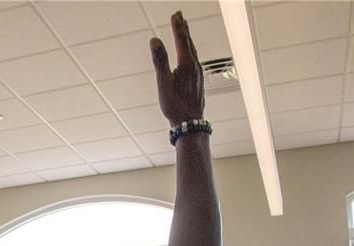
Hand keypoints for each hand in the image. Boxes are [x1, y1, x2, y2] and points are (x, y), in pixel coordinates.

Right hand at [150, 12, 203, 126]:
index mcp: (186, 64)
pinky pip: (194, 59)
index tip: (175, 15)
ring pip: (193, 51)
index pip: (181, 40)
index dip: (177, 26)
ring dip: (187, 39)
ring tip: (183, 30)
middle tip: (180, 16)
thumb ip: (160, 60)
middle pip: (189, 42)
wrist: (190, 122)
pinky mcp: (199, 80)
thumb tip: (154, 40)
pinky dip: (190, 50)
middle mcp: (195, 66)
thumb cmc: (175, 105)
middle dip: (183, 28)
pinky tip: (188, 55)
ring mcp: (199, 73)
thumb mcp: (163, 82)